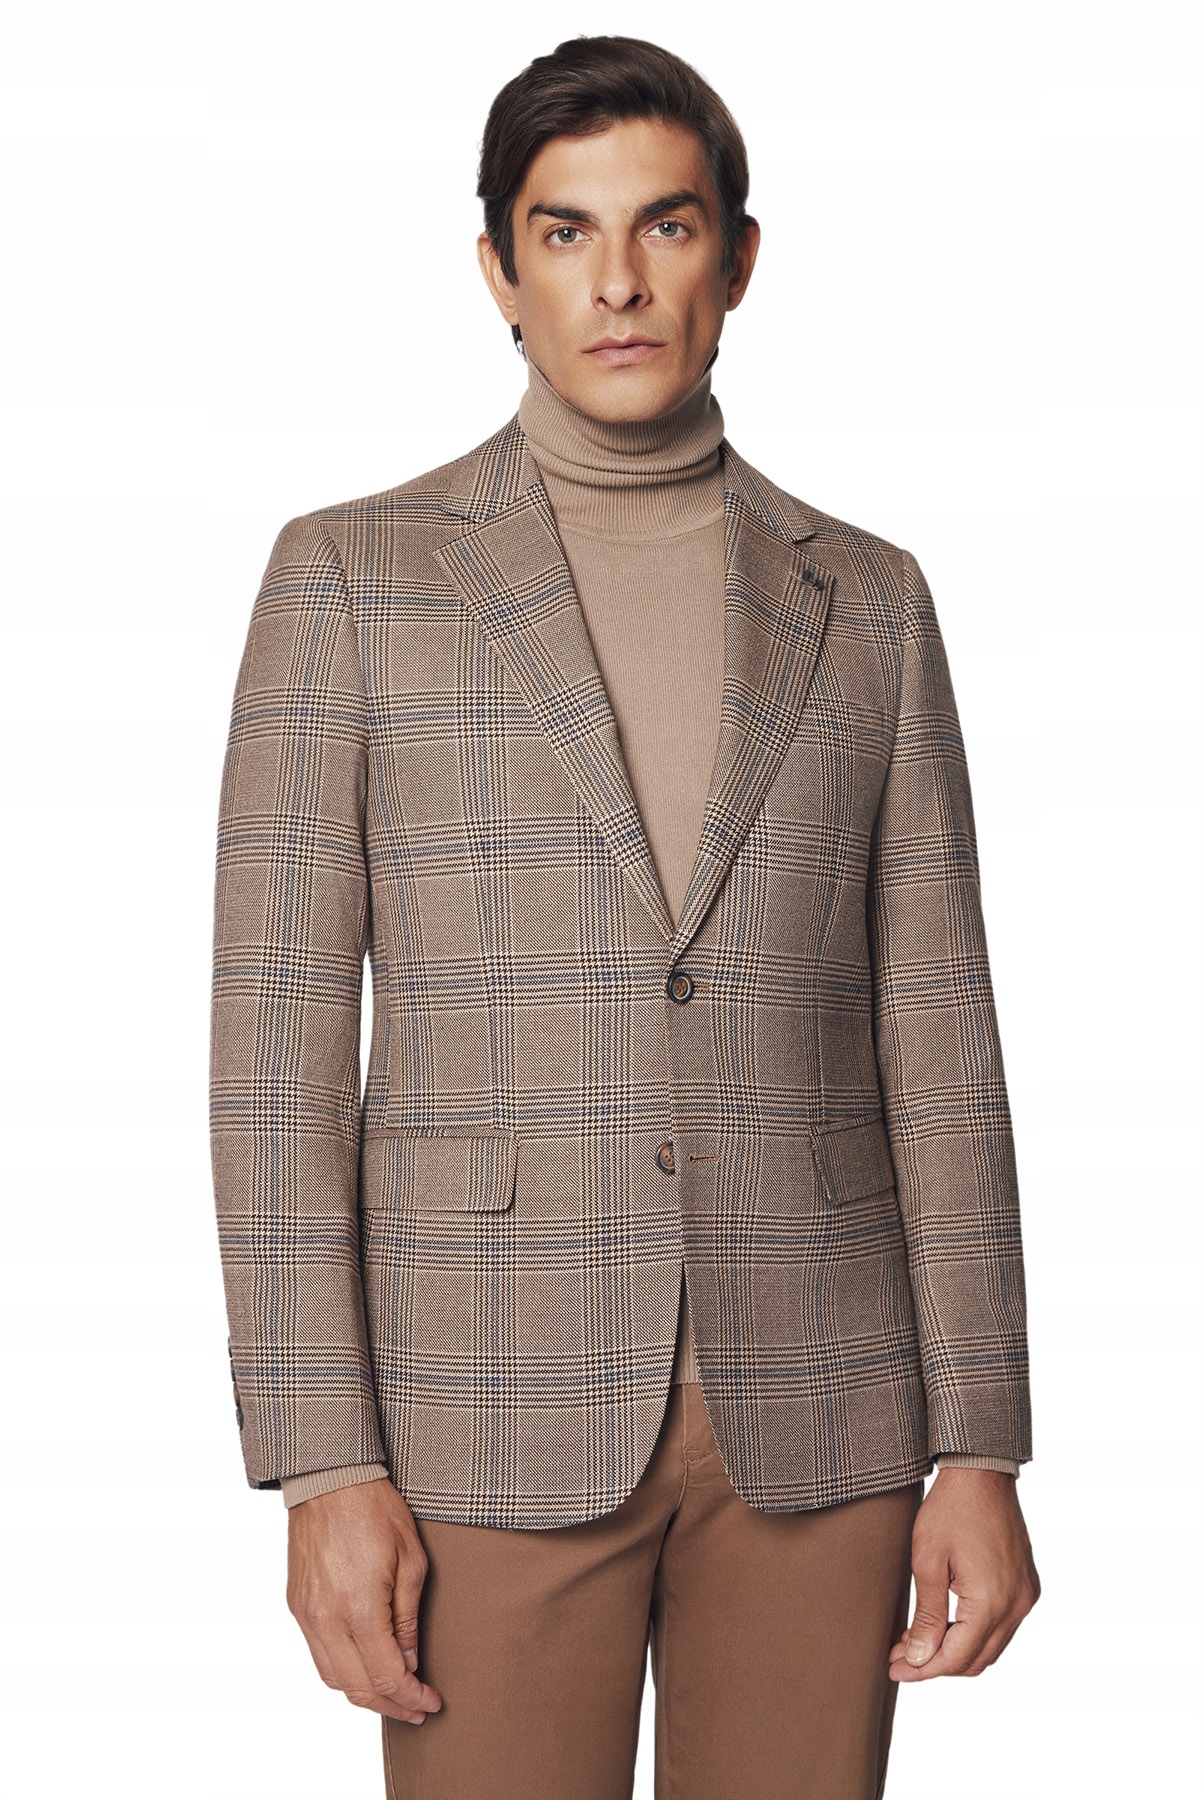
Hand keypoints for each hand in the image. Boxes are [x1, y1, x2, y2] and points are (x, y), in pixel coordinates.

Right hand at [287, 1477, 443, 1724]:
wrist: (329, 1478)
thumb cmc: (375, 1509)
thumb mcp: (411, 1560)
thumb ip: (407, 1618)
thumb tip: (409, 1661)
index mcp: (359, 1608)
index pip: (385, 1676)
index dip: (410, 1697)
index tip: (431, 1702)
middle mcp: (326, 1619)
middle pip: (357, 1689)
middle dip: (391, 1706)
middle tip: (417, 1709)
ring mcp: (306, 1614)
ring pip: (332, 1679)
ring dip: (364, 1694)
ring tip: (394, 1693)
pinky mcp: (296, 1605)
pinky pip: (317, 1655)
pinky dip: (342, 1671)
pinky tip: (364, 1665)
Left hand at [888, 1467, 1039, 1680]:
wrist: (982, 1473)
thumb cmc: (950, 1509)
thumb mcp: (927, 1560)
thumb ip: (927, 1615)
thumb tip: (920, 1658)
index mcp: (991, 1601)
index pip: (956, 1657)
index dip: (923, 1669)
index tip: (894, 1669)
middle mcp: (1016, 1605)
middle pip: (975, 1660)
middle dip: (936, 1664)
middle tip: (900, 1658)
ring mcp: (1025, 1596)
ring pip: (990, 1647)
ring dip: (955, 1650)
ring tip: (916, 1643)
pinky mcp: (1026, 1586)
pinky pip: (1001, 1627)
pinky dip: (973, 1632)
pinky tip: (945, 1624)